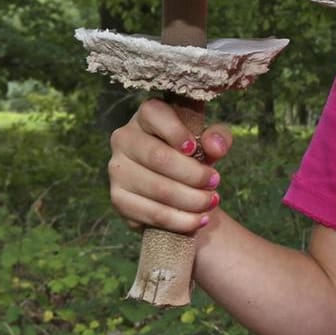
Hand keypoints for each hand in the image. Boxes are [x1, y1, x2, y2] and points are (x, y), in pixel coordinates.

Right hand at [106, 99, 234, 233]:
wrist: (176, 189)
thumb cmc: (192, 157)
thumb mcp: (209, 143)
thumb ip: (218, 138)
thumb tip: (215, 146)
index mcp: (146, 116)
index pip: (154, 114)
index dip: (176, 132)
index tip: (195, 148)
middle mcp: (124, 139)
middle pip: (159, 157)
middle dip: (194, 174)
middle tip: (215, 182)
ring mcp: (118, 170)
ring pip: (158, 189)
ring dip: (191, 200)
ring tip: (211, 201)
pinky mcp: (119, 199)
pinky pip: (152, 213)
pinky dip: (180, 220)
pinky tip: (199, 220)